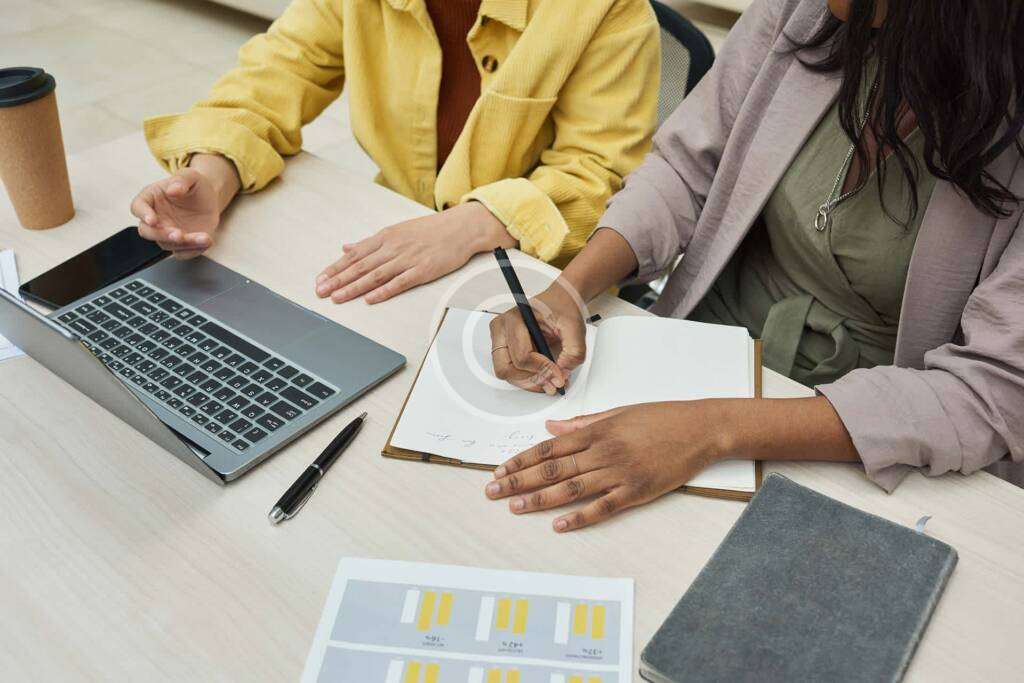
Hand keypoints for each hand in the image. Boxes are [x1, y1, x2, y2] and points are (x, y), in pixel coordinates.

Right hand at [130, 154, 239, 258]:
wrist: (210, 199)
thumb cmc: (195, 185)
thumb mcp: (191, 175)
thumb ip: (181, 180)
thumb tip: (172, 190)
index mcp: (150, 198)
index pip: (138, 207)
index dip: (143, 214)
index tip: (152, 220)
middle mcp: (155, 218)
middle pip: (147, 231)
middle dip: (161, 235)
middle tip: (178, 235)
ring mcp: (166, 233)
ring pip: (167, 244)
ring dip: (184, 244)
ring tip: (203, 237)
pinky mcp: (180, 244)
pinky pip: (182, 253)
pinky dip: (194, 251)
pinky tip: (206, 242)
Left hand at [316, 201, 514, 304]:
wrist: (460, 228)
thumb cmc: (430, 231)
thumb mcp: (396, 231)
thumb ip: (370, 243)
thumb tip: (346, 248)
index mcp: (385, 237)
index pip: (354, 255)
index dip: (335, 268)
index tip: (320, 280)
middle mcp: (393, 247)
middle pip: (360, 266)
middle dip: (338, 280)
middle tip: (320, 292)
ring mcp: (408, 259)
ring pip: (375, 275)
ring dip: (354, 287)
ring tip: (338, 298)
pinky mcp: (423, 270)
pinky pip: (400, 282)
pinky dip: (384, 291)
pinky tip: (370, 299)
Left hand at [484, 401, 729, 530]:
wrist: (700, 428)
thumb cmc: (661, 418)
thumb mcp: (619, 412)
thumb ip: (583, 423)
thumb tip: (551, 425)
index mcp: (596, 431)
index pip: (548, 447)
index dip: (521, 460)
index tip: (499, 470)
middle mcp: (603, 451)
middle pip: (552, 469)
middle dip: (519, 481)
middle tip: (494, 492)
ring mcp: (619, 472)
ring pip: (570, 488)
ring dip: (539, 499)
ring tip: (515, 507)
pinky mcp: (636, 491)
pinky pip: (602, 507)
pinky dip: (579, 517)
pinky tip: (558, 525)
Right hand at [489, 284, 585, 394]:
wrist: (561, 301)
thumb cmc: (562, 308)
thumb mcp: (575, 327)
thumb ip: (573, 351)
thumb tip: (562, 373)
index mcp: (514, 319)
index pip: (522, 355)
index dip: (542, 370)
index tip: (559, 375)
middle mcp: (502, 329)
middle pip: (505, 368)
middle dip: (529, 379)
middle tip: (551, 383)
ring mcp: (501, 340)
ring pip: (506, 373)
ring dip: (528, 382)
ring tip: (550, 382)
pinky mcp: (506, 349)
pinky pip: (511, 371)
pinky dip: (527, 379)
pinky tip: (544, 376)